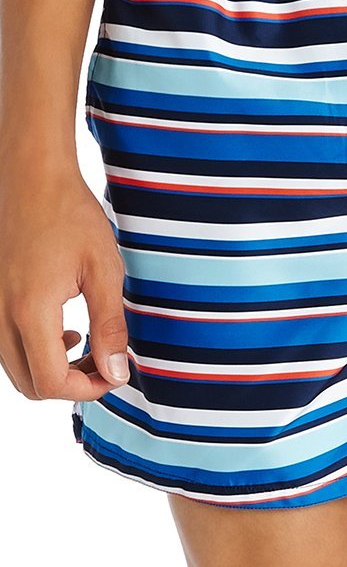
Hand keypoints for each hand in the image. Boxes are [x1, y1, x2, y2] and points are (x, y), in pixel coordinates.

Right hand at [0, 165, 129, 400]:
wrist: (32, 177)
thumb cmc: (70, 215)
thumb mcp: (104, 270)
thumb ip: (110, 325)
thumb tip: (116, 372)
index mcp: (30, 311)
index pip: (50, 382)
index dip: (87, 389)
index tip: (115, 372)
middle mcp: (0, 314)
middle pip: (29, 384)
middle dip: (70, 384)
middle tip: (105, 363)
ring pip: (16, 367)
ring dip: (52, 368)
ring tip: (87, 343)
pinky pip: (7, 344)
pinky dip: (35, 349)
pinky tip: (63, 327)